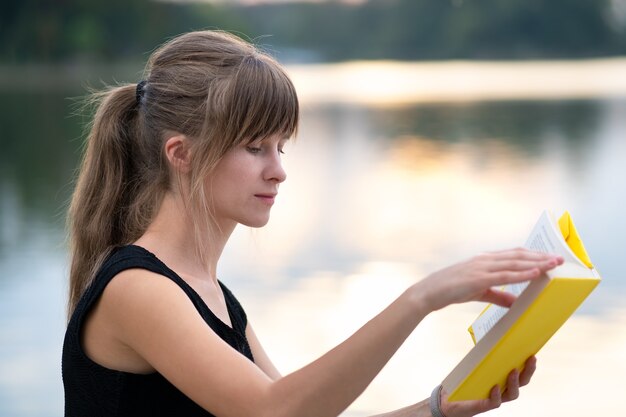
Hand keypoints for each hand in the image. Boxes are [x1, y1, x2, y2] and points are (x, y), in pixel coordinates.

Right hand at [416, 248, 562, 311]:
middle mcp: (485, 259)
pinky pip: (504, 275)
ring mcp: (481, 267)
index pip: (514, 254)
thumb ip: (499, 295)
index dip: (534, 254)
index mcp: (485, 260)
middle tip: (561, 259)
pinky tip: (535, 273)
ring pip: (515, 262)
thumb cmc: (451, 290)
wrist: (428, 293)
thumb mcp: (479, 292)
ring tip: (554, 264)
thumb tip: (517, 302)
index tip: (550, 256)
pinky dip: (522, 273)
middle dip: (541, 256)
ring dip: (537, 263)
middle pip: (519, 255)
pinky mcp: (478, 278)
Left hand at [440, 356, 536, 416]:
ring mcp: (497, 398)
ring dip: (514, 382)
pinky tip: (495, 386)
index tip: (533, 353)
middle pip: (522, 382)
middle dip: (528, 371)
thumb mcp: (475, 364)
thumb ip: (483, 354)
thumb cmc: (466, 379)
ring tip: (512, 371)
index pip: (522, 372)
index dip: (529, 365)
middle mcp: (504, 389)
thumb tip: (489, 336)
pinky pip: (495, 402)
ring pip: (512, 394)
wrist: (452, 398)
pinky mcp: (485, 405)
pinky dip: (496, 394)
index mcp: (504, 378)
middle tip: (530, 359)